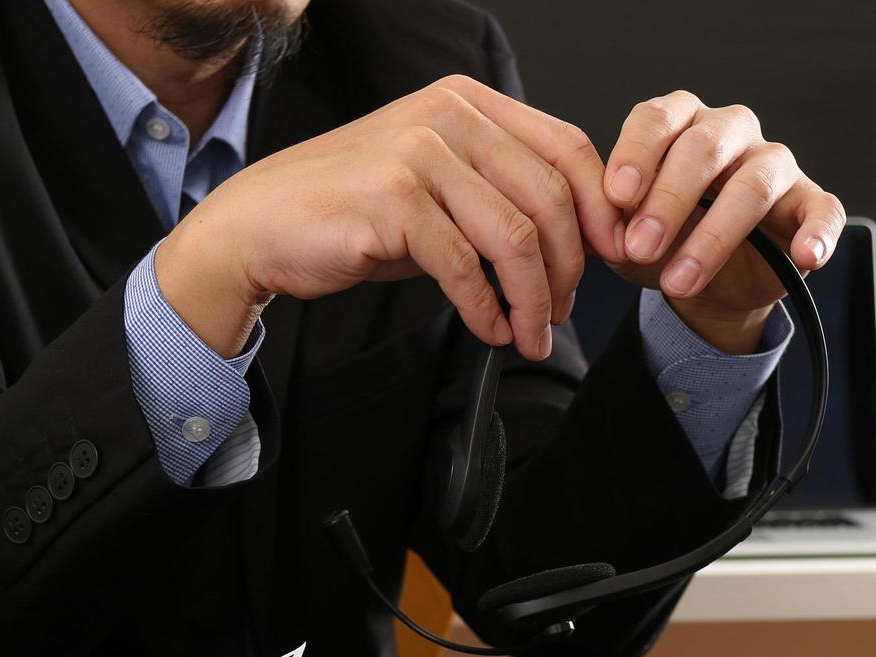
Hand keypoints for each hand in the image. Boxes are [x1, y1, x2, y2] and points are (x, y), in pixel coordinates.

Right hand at [156, 75, 626, 360]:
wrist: (263, 224)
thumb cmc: (356, 212)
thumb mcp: (439, 186)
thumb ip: (501, 194)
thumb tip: (579, 241)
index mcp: (469, 103)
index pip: (568, 148)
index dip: (601, 210)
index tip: (612, 261)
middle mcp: (447, 116)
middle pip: (550, 197)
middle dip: (569, 269)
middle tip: (562, 314)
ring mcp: (419, 154)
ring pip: (514, 236)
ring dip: (533, 299)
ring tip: (530, 335)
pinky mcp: (392, 201)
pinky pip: (465, 267)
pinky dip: (487, 309)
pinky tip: (490, 330)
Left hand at [603, 92, 845, 353]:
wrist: (707, 282)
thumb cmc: (663, 240)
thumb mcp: (623, 232)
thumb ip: (611, 220)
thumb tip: (606, 228)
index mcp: (681, 123)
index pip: (657, 119)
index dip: (636, 154)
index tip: (615, 197)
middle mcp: (730, 132)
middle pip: (704, 147)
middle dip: (668, 200)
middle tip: (639, 247)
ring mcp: (775, 165)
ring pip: (753, 184)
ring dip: (714, 237)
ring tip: (680, 282)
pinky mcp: (810, 204)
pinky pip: (823, 212)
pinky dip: (818, 234)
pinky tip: (806, 256)